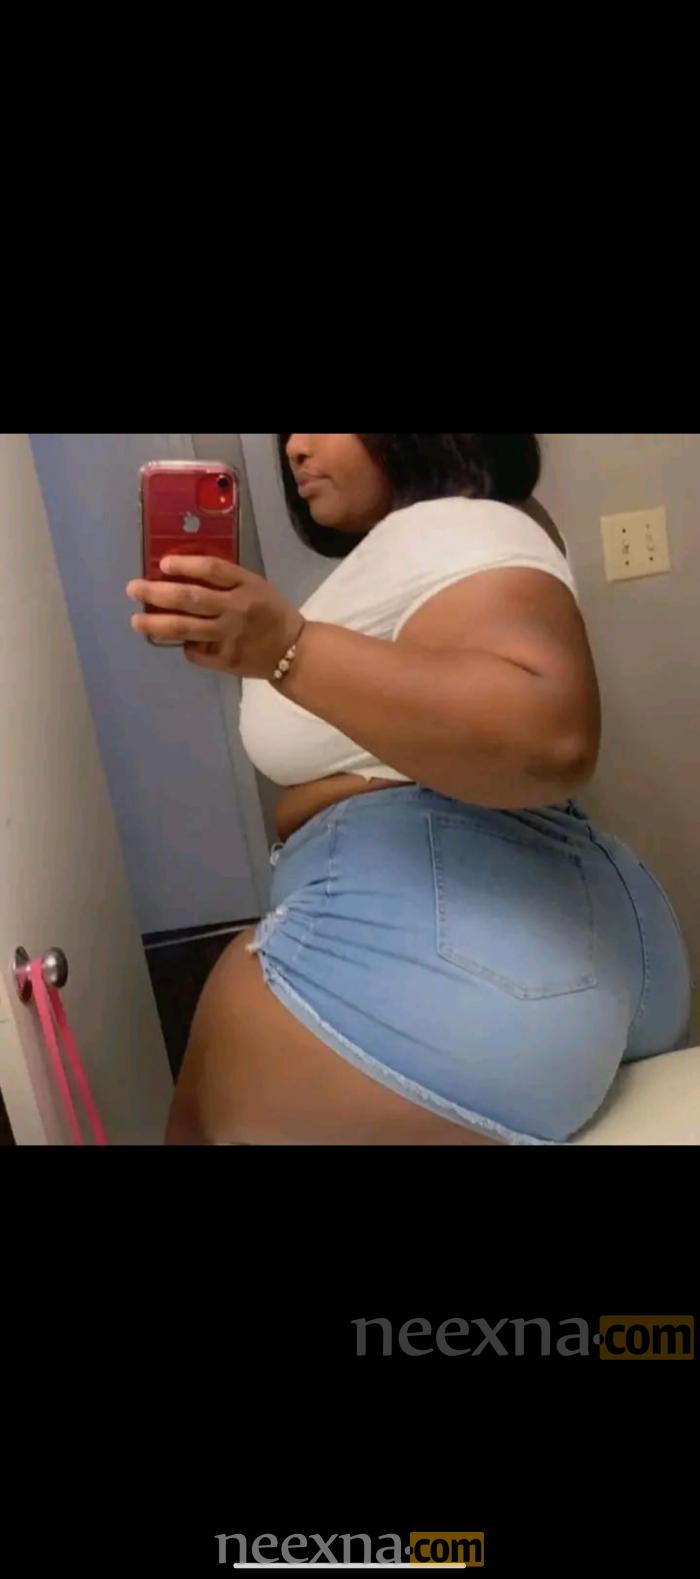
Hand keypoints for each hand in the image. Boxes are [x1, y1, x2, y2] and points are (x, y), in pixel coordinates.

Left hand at [126, 556, 304, 675]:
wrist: (293, 651)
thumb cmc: (270, 612)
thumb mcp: (256, 586)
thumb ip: (226, 581)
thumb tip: (180, 575)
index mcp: (247, 585)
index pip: (212, 569)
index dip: (185, 565)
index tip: (163, 564)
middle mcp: (236, 609)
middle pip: (190, 598)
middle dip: (156, 592)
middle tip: (133, 589)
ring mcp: (229, 636)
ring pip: (184, 628)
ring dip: (155, 624)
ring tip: (136, 622)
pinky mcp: (225, 659)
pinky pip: (195, 651)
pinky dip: (183, 645)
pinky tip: (176, 641)